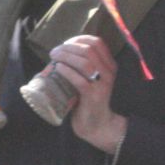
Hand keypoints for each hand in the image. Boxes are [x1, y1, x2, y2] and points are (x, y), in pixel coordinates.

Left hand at [48, 36, 123, 152]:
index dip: (80, 39)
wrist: (98, 125)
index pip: (98, 43)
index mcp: (109, 66)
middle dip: (69, 47)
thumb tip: (61, 52)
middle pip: (89, 50)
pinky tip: (59, 69)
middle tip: (55, 51)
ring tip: (54, 58)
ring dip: (66, 57)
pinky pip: (80, 80)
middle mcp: (109, 73)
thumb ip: (82, 66)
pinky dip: (67, 72)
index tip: (66, 42)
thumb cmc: (89, 100)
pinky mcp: (94, 96)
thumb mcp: (91, 79)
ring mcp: (103, 85)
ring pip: (85, 63)